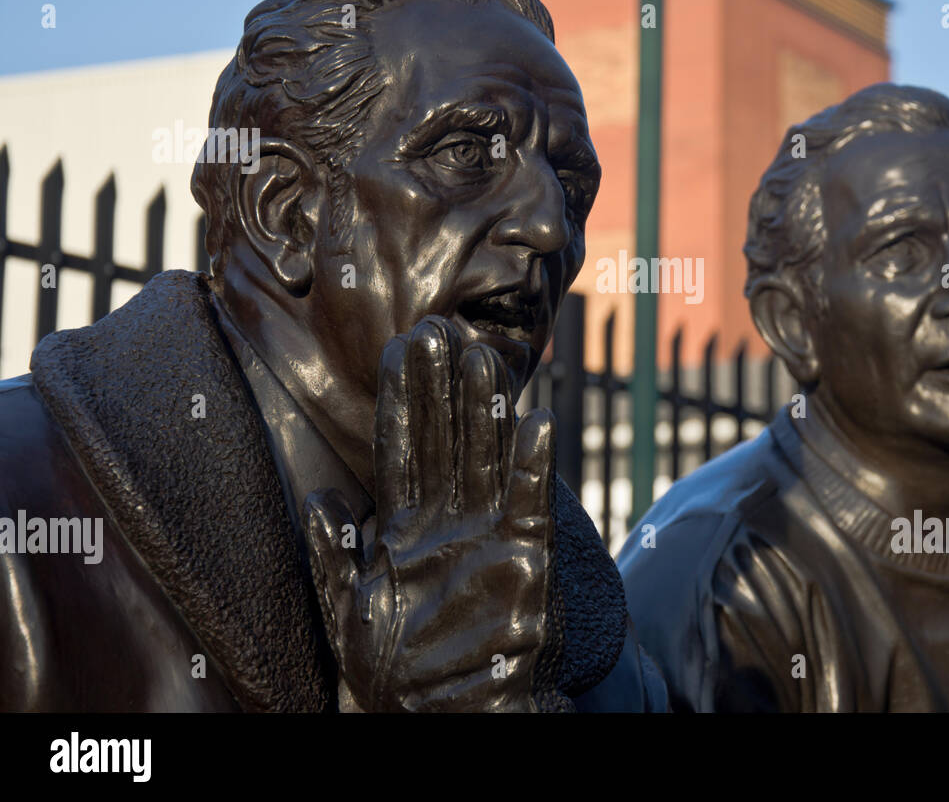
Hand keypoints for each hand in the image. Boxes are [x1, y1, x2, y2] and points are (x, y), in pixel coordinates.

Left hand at [304, 316, 559, 711]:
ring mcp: (488, 534)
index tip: (398, 347)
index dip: (402, 399)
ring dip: (484, 408)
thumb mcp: (348, 610)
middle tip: (436, 329)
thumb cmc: (390, 670)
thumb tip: (321, 499)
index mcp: (404, 526)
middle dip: (440, 386)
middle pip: (446, 439)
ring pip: (486, 457)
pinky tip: (535, 422)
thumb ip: (334, 555)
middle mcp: (448, 520)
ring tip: (480, 356)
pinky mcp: (525, 558)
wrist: (437, 713)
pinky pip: (529, 503)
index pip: (402, 448)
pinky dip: (532, 465)